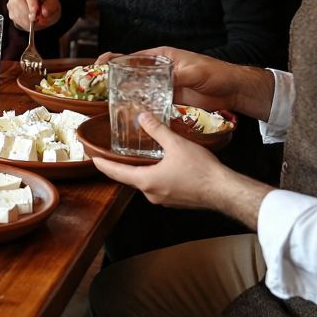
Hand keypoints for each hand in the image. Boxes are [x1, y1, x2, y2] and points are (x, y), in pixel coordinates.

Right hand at [7, 0, 60, 30]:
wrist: (39, 4)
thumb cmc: (46, 1)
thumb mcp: (53, 2)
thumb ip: (51, 6)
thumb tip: (44, 13)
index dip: (31, 3)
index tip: (35, 13)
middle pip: (19, 2)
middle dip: (28, 14)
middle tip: (37, 21)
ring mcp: (11, 1)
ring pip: (16, 13)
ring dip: (27, 21)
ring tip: (36, 23)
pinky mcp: (9, 11)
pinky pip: (15, 19)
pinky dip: (24, 24)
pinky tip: (30, 23)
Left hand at [93, 113, 270, 227]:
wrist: (223, 190)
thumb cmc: (200, 169)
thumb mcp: (175, 144)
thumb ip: (157, 130)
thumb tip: (143, 117)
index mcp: (147, 181)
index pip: (117, 173)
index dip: (103, 164)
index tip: (93, 159)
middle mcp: (152, 194)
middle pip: (129, 179)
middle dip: (121, 167)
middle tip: (111, 156)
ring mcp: (164, 199)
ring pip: (145, 183)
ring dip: (140, 171)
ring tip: (136, 158)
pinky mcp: (175, 200)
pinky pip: (158, 186)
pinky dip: (154, 176)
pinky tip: (160, 166)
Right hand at [95, 46, 271, 119]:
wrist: (233, 90)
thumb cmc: (216, 74)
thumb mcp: (195, 72)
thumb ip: (176, 75)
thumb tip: (158, 81)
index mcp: (162, 57)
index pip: (133, 57)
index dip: (115, 60)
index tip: (99, 65)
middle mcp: (160, 70)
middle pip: (132, 73)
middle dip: (114, 78)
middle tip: (97, 87)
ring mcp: (164, 85)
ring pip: (139, 88)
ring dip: (125, 94)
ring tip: (107, 103)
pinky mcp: (170, 100)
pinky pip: (151, 102)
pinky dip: (140, 106)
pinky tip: (130, 114)